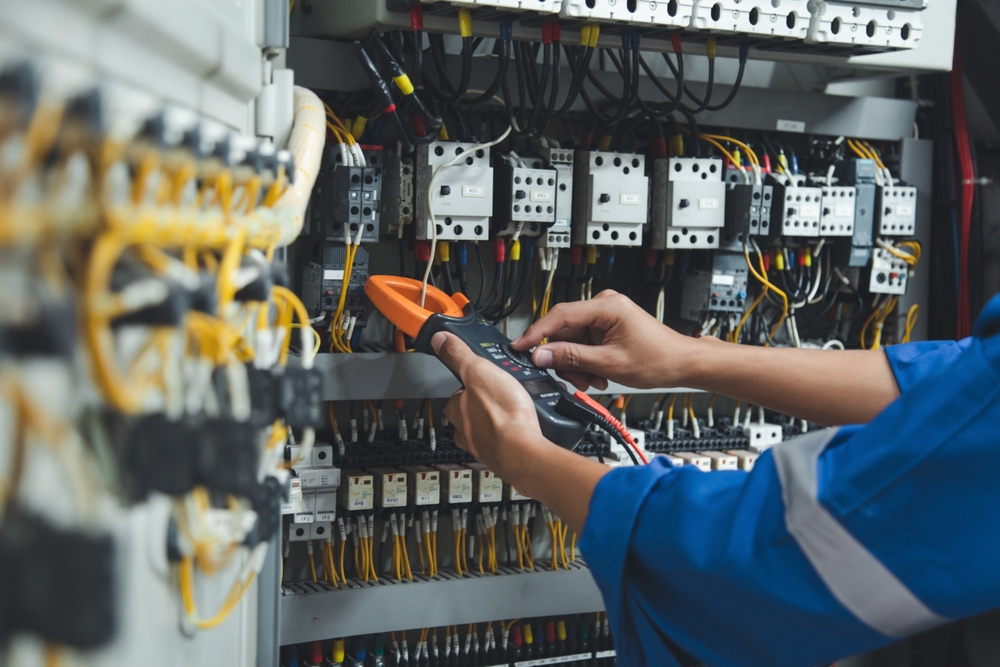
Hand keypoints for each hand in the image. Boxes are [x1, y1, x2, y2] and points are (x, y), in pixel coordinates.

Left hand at [432, 332, 551, 483]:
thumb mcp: (478, 370)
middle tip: (501, 395)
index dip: (470, 385)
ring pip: (485, 430)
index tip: (482, 380)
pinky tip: (521, 429)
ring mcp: (482, 446)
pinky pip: (503, 442)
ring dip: (497, 422)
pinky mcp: (501, 457)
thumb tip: (439, 340)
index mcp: (455, 408)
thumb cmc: (501, 414)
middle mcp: (464, 430)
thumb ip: (458, 355)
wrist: (523, 451)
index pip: (457, 394)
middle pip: (470, 413)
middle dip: (483, 405)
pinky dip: (510, 436)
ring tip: (513, 411)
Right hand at [512, 290, 696, 390]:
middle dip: (566, 358)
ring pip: (572, 340)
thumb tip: (542, 355)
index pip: (559, 316)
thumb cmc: (658, 359)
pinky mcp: (606, 325)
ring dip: (578, 363)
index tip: (519, 346)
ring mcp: (605, 315)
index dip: (536, 333)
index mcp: (606, 306)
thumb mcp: (610, 363)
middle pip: (564, 331)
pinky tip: (597, 373)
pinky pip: (583, 342)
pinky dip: (586, 360)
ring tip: (593, 379)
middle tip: (574, 379)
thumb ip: (572, 358)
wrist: (681, 364)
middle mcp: (604, 305)